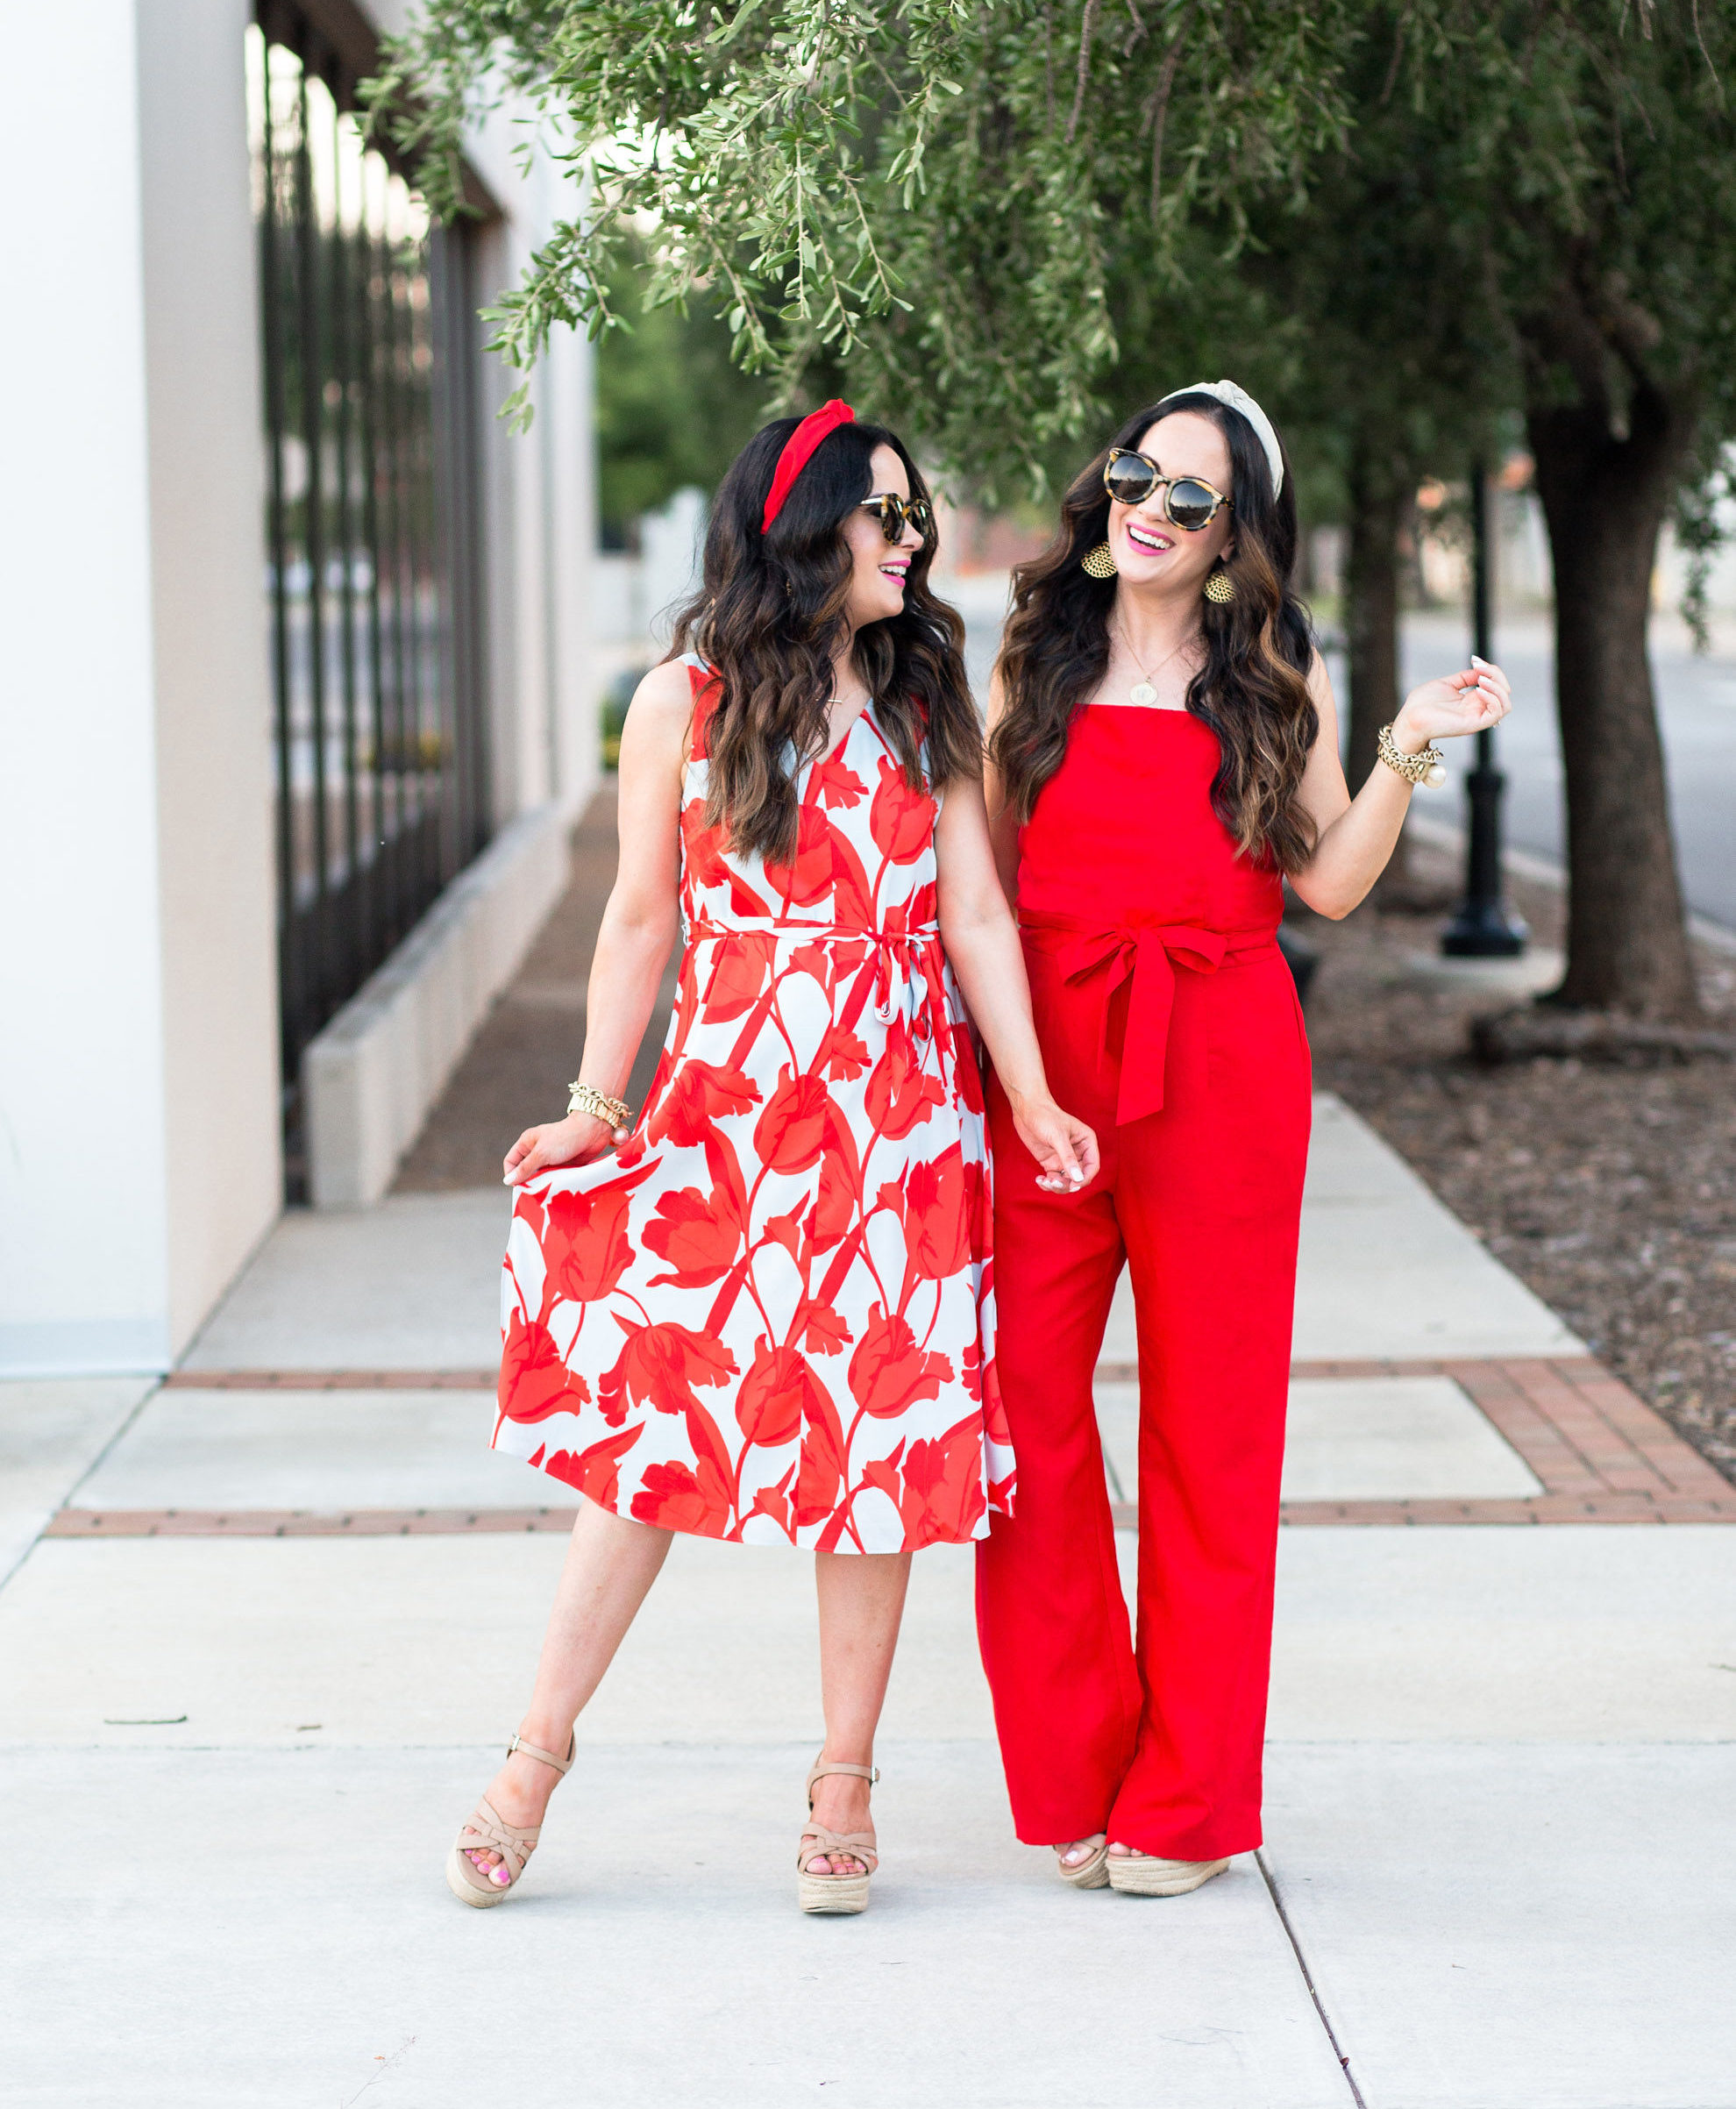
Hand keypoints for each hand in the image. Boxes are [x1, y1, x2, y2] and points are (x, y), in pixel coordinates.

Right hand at [503, 1112, 626, 1185]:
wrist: (593, 1131)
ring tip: (547, 1191)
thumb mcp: (541, 1154)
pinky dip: (555, 1183)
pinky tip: (557, 1189)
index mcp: (527, 1143)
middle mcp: (537, 1150)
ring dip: (543, 1184)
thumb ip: (525, 1168)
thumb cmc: (565, 1138)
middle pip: (525, 1171)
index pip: (511, 1161)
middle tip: (534, 1192)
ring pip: (540, 1176)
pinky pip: (554, 1178)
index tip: (519, 1186)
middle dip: (528, 1181)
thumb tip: (508, 1181)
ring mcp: (551, 1158)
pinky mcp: (564, 1164)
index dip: (511, 1174)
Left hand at [1009, 1093, 1099, 1193]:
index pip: (1092, 1166)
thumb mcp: (1058, 1136)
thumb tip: (1077, 1178)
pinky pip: (1054, 1179)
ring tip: (1045, 1182)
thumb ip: (1068, 1158)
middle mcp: (1078, 1152)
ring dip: (1057, 1186)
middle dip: (1068, 1184)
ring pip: (1066, 1181)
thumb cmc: (1046, 1116)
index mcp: (1086, 1142)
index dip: (1084, 1178)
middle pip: (1079, 1177)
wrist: (1027, 1109)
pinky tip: (1039, 1180)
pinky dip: (1048, 1183)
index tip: (1073, 1186)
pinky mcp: (1051, 1162)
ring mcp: (1064, 1158)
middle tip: (1053, 1183)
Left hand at [1393, 655, 1511, 750]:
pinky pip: (1496, 713)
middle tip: (1480, 668)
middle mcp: (1477, 710)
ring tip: (1481, 679)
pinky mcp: (1473, 724)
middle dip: (1497, 675)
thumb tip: (1480, 669)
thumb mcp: (1447, 684)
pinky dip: (1492, 698)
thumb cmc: (1422, 704)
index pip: (1496, 685)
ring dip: (1498, 687)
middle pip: (1505, 693)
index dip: (1491, 670)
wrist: (1409, 718)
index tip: (1474, 661)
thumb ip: (1465, 678)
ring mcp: (1476, 718)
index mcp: (1472, 701)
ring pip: (1506, 704)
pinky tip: (1477, 690)